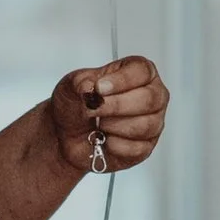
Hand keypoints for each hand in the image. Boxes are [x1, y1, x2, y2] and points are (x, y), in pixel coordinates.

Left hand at [48, 57, 167, 173]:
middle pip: (149, 99)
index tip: (99, 88)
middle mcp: (152, 95)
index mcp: (138, 72)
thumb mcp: (72, 86)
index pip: (142, 71)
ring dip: (114, 125)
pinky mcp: (145, 147)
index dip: (122, 80)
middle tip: (94, 108)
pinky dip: (114, 144)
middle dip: (117, 106)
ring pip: (146, 125)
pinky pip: (137, 148)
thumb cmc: (78, 104)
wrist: (67, 134)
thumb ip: (81, 83)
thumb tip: (89, 87)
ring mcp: (152, 122)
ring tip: (98, 124)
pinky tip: (104, 138)